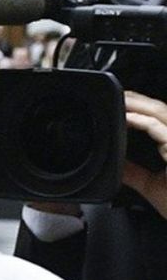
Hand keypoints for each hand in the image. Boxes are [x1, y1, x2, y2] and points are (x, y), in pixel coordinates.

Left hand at [122, 90, 166, 218]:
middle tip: (117, 94)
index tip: (123, 102)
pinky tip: (127, 117)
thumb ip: (135, 172)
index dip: (142, 108)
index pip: (161, 119)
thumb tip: (117, 163)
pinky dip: (143, 121)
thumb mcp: (152, 185)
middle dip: (138, 100)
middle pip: (162, 110)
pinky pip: (162, 129)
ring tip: (119, 99)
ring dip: (139, 105)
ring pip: (163, 114)